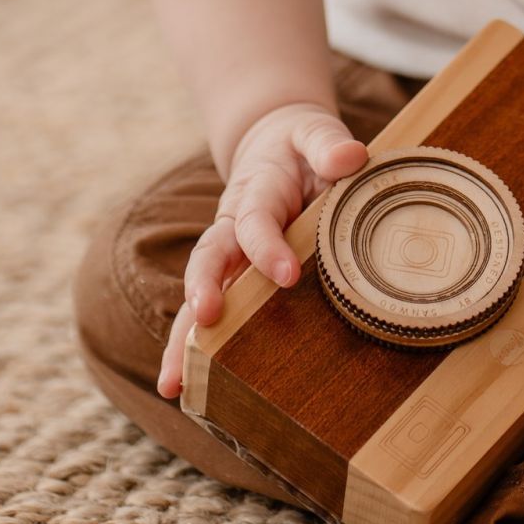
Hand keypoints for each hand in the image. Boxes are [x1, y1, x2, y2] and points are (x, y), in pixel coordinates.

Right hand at [156, 101, 369, 398]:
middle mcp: (232, 224)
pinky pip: (209, 312)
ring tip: (174, 383)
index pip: (257, 220)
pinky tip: (186, 389)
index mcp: (258, 190)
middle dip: (205, 288)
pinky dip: (194, 349)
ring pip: (199, 294)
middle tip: (206, 316)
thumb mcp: (315, 133)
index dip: (268, 247)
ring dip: (184, 338)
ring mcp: (228, 253)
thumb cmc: (302, 146)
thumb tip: (350, 156)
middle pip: (210, 257)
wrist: (272, 144)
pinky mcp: (231, 275)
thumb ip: (328, 144)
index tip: (288, 276)